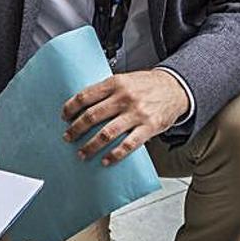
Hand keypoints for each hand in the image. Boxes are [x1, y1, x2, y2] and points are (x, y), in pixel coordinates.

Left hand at [62, 69, 188, 164]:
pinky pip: (128, 145)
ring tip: (82, 153)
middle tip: (68, 137)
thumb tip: (83, 104)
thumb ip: (107, 90)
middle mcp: (124, 98)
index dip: (71, 108)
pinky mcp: (149, 127)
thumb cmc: (147, 85)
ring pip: (106, 133)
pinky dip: (114, 155)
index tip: (64, 117)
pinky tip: (105, 161)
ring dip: (90, 146)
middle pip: (92, 116)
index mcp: (116, 83)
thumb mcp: (126, 79)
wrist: (176, 88)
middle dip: (76, 129)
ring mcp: (136, 113)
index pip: (85, 96)